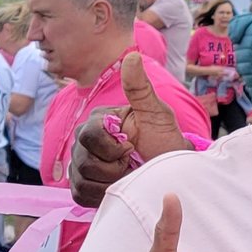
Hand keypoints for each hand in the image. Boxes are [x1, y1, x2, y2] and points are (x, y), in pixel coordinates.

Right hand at [69, 53, 191, 206]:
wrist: (170, 168)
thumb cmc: (164, 139)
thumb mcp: (157, 113)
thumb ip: (140, 88)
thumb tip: (132, 56)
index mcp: (98, 121)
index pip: (90, 135)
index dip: (113, 147)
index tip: (133, 147)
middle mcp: (83, 141)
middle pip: (84, 160)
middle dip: (114, 167)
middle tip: (133, 163)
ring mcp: (81, 164)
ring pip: (83, 179)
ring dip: (111, 182)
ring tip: (129, 175)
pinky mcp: (83, 186)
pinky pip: (82, 194)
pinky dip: (102, 195)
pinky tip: (118, 188)